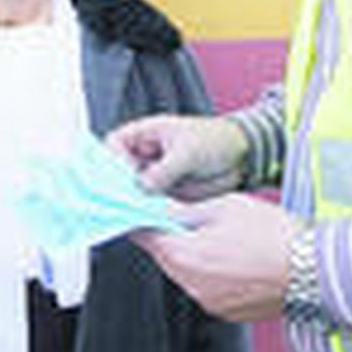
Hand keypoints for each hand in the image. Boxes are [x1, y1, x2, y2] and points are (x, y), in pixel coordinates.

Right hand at [105, 114, 247, 199]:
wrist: (241, 158)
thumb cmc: (215, 141)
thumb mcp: (187, 153)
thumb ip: (163, 170)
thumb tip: (142, 186)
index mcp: (147, 134)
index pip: (116, 144)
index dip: (110, 159)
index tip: (114, 177)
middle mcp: (147, 155)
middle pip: (121, 170)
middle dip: (119, 185)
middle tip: (122, 200)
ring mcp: (155, 175)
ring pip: (134, 190)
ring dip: (134, 201)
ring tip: (136, 211)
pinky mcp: (166, 193)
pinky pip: (150, 203)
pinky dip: (148, 211)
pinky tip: (148, 217)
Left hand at [131, 193, 297, 321]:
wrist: (316, 270)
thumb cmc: (275, 237)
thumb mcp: (225, 206)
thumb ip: (186, 210)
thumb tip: (163, 209)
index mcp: (185, 257)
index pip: (145, 239)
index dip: (141, 221)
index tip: (141, 211)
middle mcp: (193, 286)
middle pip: (166, 257)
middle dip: (173, 237)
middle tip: (193, 218)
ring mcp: (211, 303)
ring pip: (188, 274)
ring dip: (196, 257)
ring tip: (227, 239)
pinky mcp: (228, 313)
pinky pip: (209, 289)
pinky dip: (215, 274)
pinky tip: (239, 259)